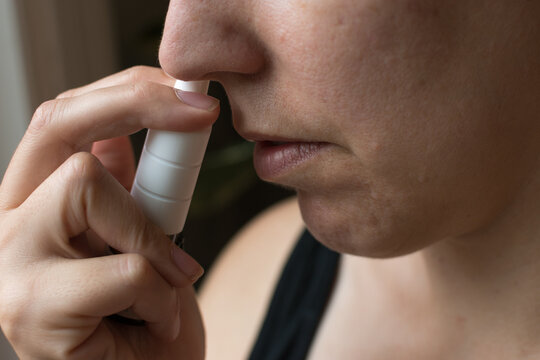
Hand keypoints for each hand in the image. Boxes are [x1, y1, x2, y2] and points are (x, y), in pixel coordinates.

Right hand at [0, 66, 218, 358]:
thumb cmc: (141, 318)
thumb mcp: (137, 239)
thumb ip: (122, 190)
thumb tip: (126, 134)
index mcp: (30, 203)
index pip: (60, 120)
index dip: (124, 92)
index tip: (187, 91)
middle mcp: (5, 223)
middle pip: (56, 124)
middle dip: (136, 103)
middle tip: (201, 112)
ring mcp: (8, 263)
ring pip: (88, 184)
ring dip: (152, 236)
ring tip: (164, 285)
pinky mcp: (30, 308)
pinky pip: (127, 267)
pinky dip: (161, 294)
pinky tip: (154, 322)